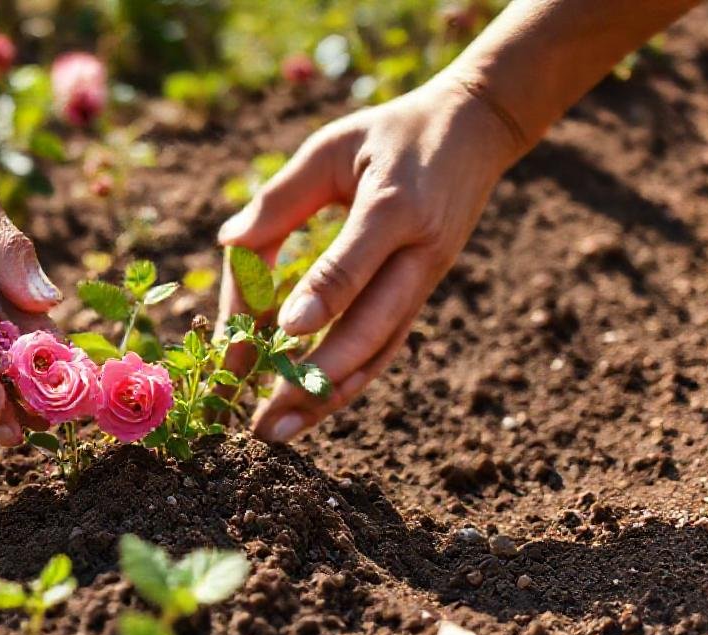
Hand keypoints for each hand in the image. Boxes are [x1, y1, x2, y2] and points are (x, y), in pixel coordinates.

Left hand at [217, 77, 523, 441]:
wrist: (479, 129)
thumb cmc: (392, 132)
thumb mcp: (334, 145)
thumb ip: (283, 195)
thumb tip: (228, 244)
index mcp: (396, 205)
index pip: (355, 260)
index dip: (322, 296)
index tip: (283, 332)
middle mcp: (420, 252)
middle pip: (371, 328)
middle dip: (316, 380)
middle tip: (263, 419)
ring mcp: (428, 278)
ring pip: (379, 351)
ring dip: (329, 398)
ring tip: (279, 432)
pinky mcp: (424, 293)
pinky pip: (386, 345)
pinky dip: (349, 380)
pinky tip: (311, 407)